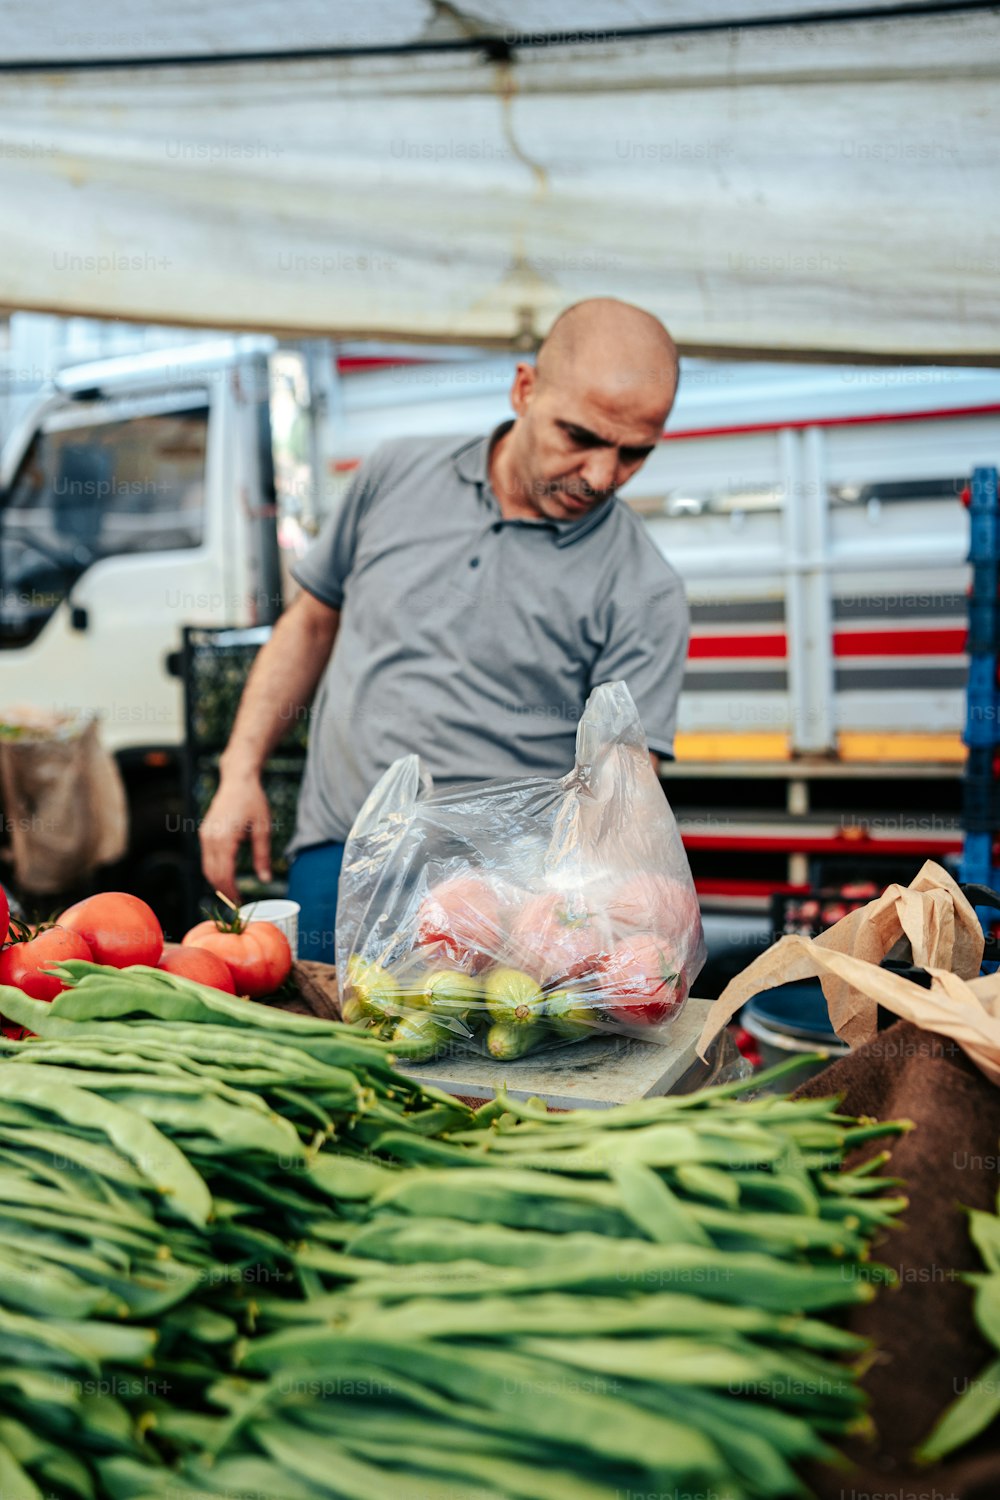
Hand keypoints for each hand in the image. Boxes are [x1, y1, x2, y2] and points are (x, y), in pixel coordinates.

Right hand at [199, 774, 271, 902]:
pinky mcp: (204, 833)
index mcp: (225, 838)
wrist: (238, 780)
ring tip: (232, 892)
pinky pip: (206, 858)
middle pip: (213, 874)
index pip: (225, 874)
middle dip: (223, 890)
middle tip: (237, 903)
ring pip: (206, 868)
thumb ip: (263, 856)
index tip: (241, 903)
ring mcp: (205, 835)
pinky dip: (213, 870)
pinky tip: (226, 876)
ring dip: (217, 882)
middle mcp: (210, 838)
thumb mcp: (263, 829)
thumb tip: (266, 880)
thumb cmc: (253, 802)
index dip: (232, 891)